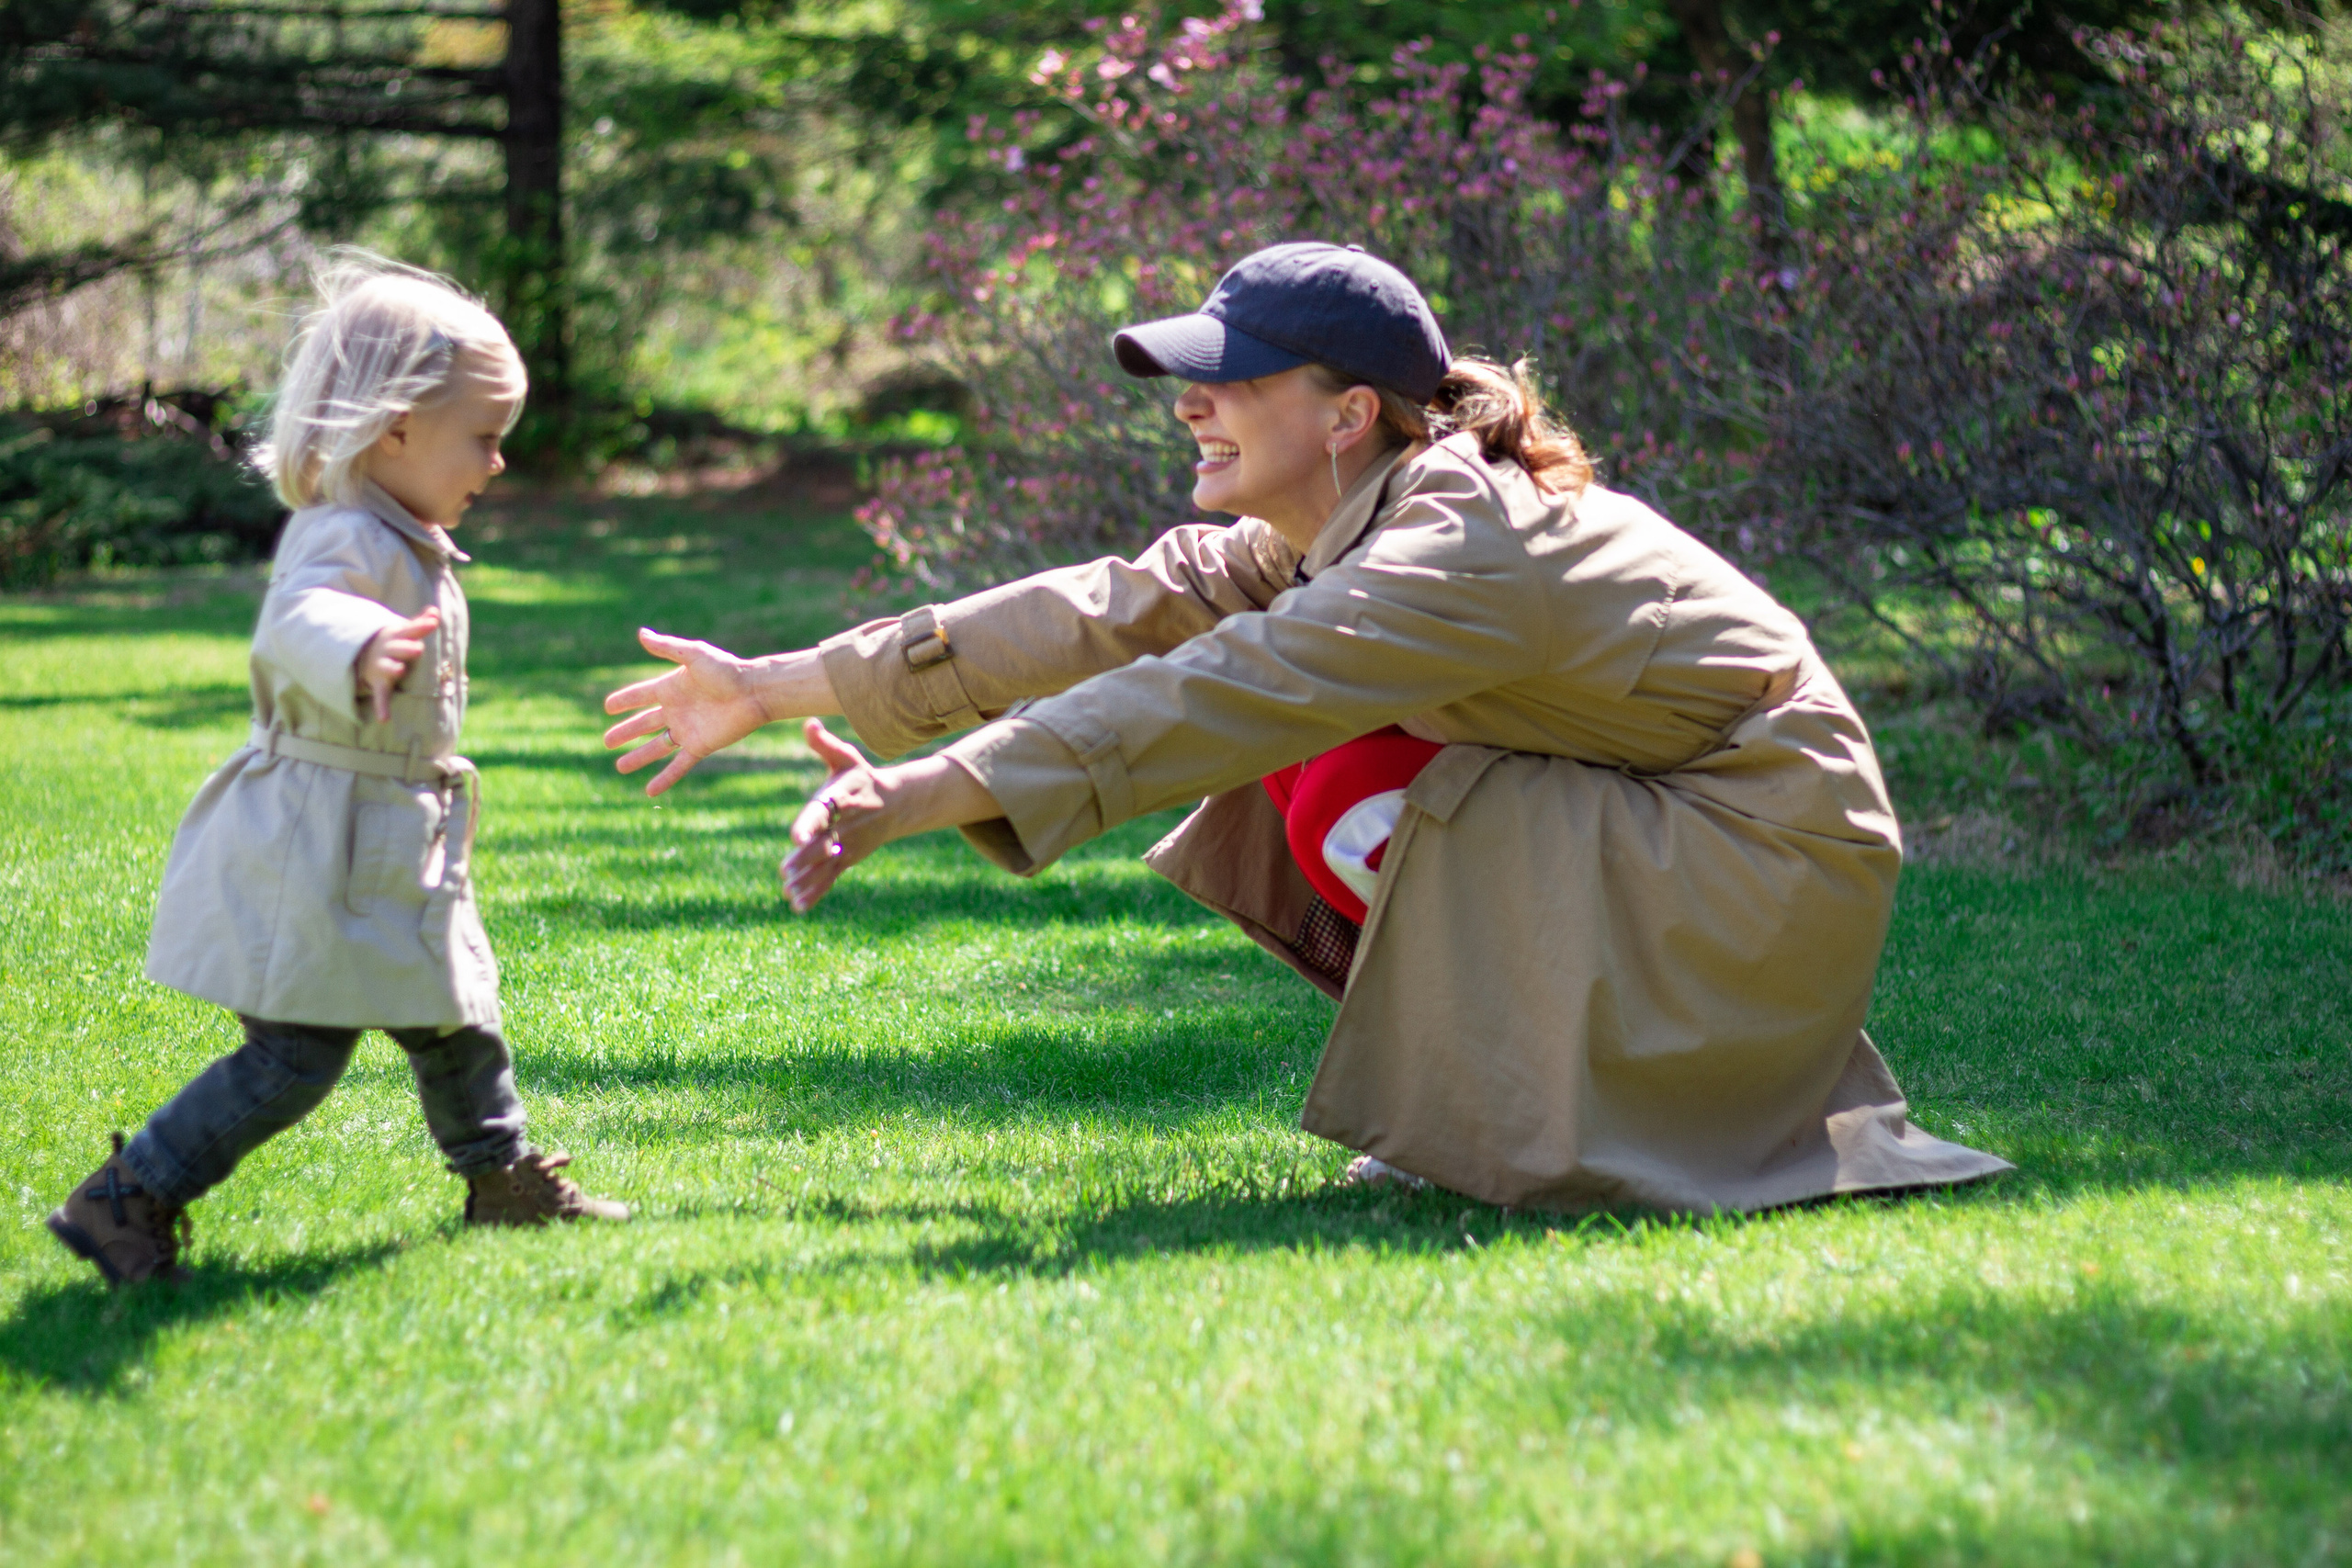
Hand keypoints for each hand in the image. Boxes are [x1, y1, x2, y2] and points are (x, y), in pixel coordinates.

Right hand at [355, 608, 438, 723]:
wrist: (360, 652)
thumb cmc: (392, 641)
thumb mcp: (403, 629)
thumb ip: (420, 623)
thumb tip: (435, 611)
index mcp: (397, 635)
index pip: (411, 629)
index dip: (422, 625)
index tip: (434, 621)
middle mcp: (388, 649)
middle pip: (399, 647)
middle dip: (407, 648)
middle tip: (418, 648)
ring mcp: (382, 666)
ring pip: (388, 667)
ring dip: (393, 669)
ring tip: (399, 671)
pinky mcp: (378, 682)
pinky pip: (380, 695)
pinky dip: (382, 707)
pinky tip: (384, 719)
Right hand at [602, 628, 773, 797]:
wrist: (754, 692)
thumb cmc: (727, 670)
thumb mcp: (694, 655)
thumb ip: (667, 648)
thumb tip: (641, 633)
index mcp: (672, 688)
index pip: (641, 696)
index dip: (624, 701)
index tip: (608, 707)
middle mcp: (677, 710)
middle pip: (644, 724)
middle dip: (625, 732)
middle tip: (607, 741)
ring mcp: (687, 730)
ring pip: (657, 747)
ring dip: (638, 757)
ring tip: (619, 767)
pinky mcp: (700, 746)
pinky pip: (678, 765)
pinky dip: (664, 778)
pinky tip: (650, 791)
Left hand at [780, 719, 1001, 911]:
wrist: (896, 804)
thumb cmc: (861, 778)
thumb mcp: (846, 758)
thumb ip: (824, 744)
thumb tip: (808, 723)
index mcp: (842, 799)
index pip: (824, 811)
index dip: (809, 823)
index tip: (796, 836)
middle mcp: (846, 825)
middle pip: (822, 843)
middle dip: (804, 858)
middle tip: (784, 870)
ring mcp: (847, 845)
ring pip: (825, 866)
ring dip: (806, 880)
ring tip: (787, 893)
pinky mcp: (846, 859)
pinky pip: (830, 878)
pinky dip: (814, 893)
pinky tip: (795, 906)